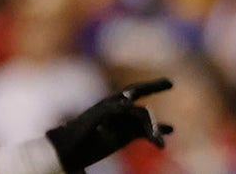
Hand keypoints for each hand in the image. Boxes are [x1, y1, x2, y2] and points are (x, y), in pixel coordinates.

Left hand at [46, 78, 173, 172]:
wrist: (66, 151)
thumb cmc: (76, 134)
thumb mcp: (92, 120)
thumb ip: (109, 110)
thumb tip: (128, 104)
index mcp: (112, 103)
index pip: (134, 92)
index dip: (150, 88)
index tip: (167, 83)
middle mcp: (120, 111)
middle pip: (142, 106)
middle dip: (155, 92)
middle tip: (169, 83)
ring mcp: (124, 123)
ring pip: (145, 122)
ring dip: (155, 129)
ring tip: (162, 138)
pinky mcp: (126, 135)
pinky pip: (145, 133)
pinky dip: (156, 134)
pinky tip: (168, 134)